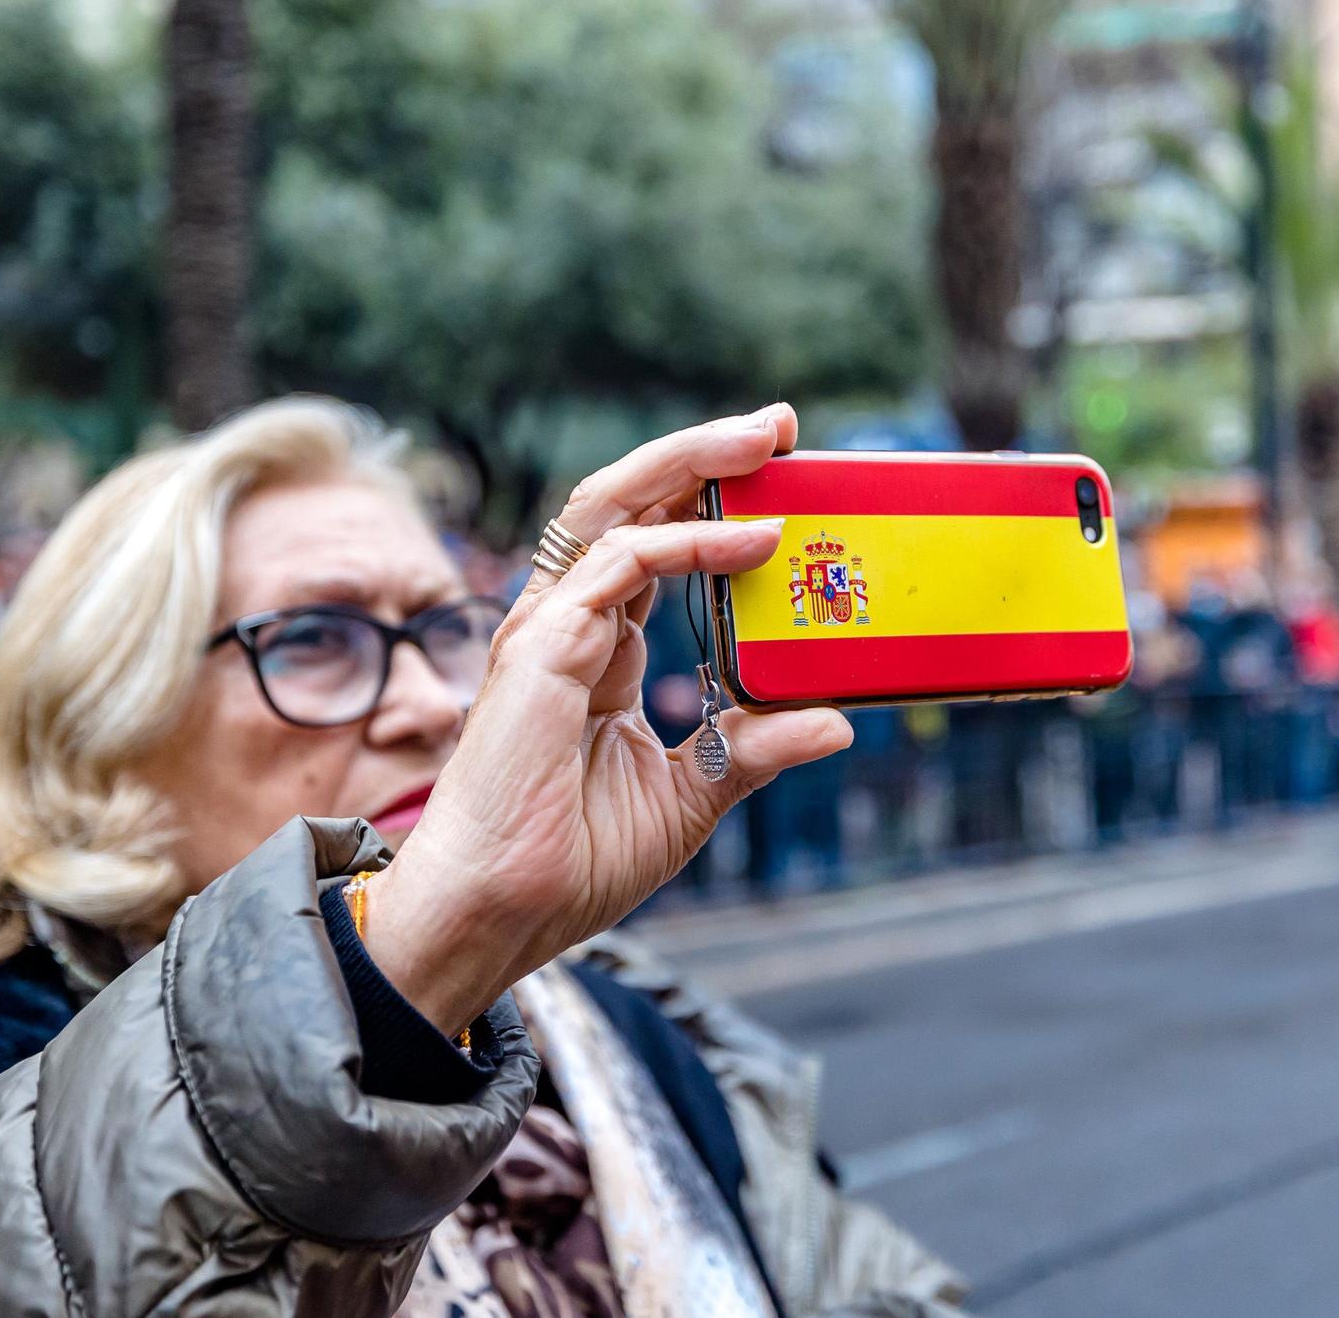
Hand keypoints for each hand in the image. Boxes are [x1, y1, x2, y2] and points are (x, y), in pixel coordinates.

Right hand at [363, 405, 851, 1033]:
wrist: (502, 912)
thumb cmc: (569, 862)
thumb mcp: (690, 795)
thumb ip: (753, 749)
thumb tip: (837, 722)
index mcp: (595, 653)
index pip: (652, 548)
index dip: (709, 506)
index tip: (783, 481)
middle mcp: (566, 626)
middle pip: (627, 504)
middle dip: (701, 455)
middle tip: (782, 427)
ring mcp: (547, 630)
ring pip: (611, 506)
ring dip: (690, 465)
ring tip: (765, 441)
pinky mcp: (540, 648)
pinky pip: (617, 567)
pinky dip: (686, 544)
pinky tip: (747, 542)